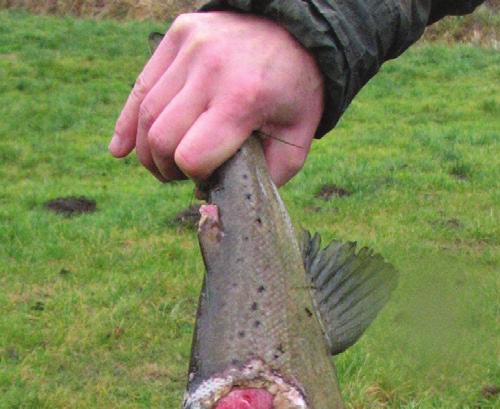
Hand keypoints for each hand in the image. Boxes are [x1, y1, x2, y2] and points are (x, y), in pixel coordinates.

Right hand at [109, 12, 324, 186]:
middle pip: (162, 138)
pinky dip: (127, 122)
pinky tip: (120, 149)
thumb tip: (210, 207)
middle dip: (166, 169)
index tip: (207, 178)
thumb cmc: (295, 92)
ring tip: (164, 164)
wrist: (298, 29)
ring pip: (146, 113)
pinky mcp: (179, 35)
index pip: (192, 156)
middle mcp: (211, 70)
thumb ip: (265, 179)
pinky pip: (142, 85)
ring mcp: (191, 48)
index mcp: (243, 100)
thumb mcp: (296, 140)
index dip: (194, 177)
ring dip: (148, 151)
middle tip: (181, 175)